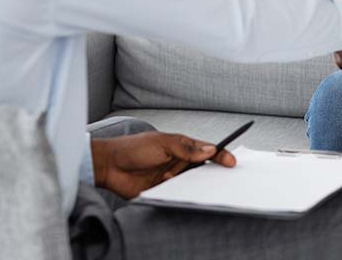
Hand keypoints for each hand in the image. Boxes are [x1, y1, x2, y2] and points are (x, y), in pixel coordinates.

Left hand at [91, 131, 235, 198]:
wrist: (109, 166)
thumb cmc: (134, 149)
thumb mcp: (162, 144)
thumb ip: (186, 149)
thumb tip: (210, 150)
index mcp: (182, 146)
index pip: (206, 150)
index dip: (220, 155)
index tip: (231, 162)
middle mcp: (179, 161)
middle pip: (203, 168)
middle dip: (213, 172)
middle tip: (225, 178)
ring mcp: (172, 177)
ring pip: (192, 183)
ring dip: (198, 186)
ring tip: (208, 190)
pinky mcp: (164, 191)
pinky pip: (179, 194)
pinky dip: (185, 196)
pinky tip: (188, 197)